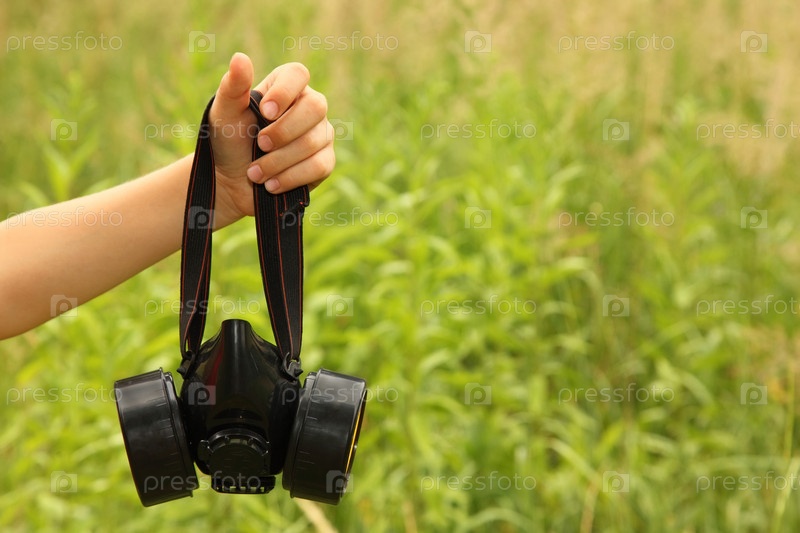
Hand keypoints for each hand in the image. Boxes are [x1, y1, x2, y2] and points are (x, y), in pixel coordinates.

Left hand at [208, 53, 334, 225]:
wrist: (232, 182)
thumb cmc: (229, 142)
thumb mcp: (225, 114)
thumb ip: (233, 87)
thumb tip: (240, 58)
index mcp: (285, 87)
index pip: (298, 74)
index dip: (284, 92)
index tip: (265, 112)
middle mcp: (309, 106)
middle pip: (316, 107)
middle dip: (284, 131)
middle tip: (260, 144)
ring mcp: (321, 134)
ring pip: (314, 142)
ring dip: (279, 161)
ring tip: (255, 173)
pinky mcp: (325, 162)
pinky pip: (319, 166)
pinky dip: (290, 177)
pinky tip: (271, 185)